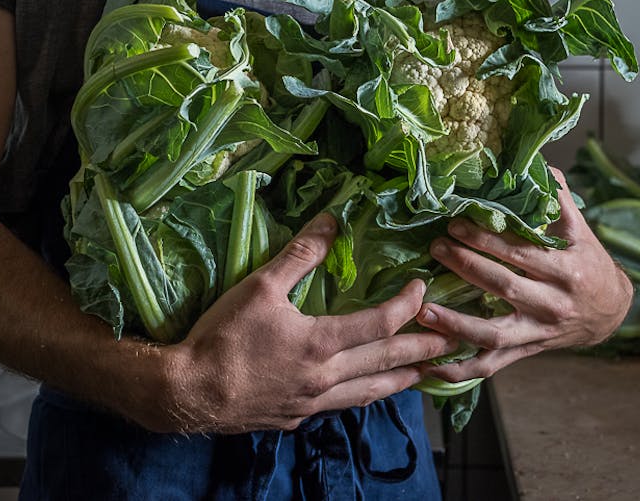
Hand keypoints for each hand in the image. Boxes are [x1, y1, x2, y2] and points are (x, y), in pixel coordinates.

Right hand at [147, 214, 456, 433]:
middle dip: (421, 351)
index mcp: (320, 344)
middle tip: (453, 342)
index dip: (406, 305)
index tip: (423, 289)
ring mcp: (310, 403)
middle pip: (385, 363)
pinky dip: (359, 396)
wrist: (186, 392)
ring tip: (422, 376)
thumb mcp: (259, 286)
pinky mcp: (292, 418)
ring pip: (367, 393)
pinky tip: (359, 392)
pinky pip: (337, 407)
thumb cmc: (222, 336)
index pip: (380, 324)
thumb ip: (300, 256)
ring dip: (399, 381)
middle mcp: (324, 378)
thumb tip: (330, 222)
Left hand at [415, 167, 631, 382]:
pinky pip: (491, 365)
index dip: (487, 239)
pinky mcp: (527, 352)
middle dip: (466, 266)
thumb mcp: (580, 228)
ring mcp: (538, 332)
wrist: (612, 311)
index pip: (520, 252)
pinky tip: (430, 364)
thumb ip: (556, 195)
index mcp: (567, 270)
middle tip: (436, 247)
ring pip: (494, 333)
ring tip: (423, 310)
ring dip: (456, 324)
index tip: (456, 224)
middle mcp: (553, 304)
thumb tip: (535, 162)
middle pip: (503, 286)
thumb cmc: (589, 262)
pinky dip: (460, 368)